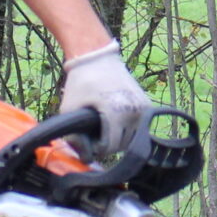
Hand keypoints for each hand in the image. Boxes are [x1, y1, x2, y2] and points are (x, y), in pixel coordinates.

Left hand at [57, 40, 152, 157]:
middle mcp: (134, 111)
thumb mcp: (69, 108)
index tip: (88, 138)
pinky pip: (139, 128)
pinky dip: (128, 129)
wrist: (97, 57)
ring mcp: (143, 108)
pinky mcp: (147, 105)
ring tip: (105, 127)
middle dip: (108, 144)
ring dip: (119, 138)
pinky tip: (115, 121)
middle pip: (122, 145)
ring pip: (133, 139)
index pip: (110, 146)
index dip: (96, 147)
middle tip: (96, 132)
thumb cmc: (81, 82)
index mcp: (116, 112)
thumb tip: (85, 158)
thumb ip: (72, 136)